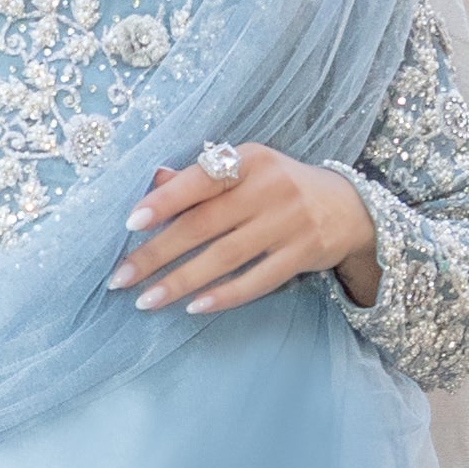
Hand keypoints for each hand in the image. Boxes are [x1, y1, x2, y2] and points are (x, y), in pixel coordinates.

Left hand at [111, 139, 379, 315]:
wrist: (348, 207)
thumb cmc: (281, 187)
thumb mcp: (247, 169)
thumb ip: (200, 177)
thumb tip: (152, 180)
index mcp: (249, 160)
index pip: (200, 180)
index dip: (164, 202)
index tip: (129, 224)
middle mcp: (269, 188)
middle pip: (203, 224)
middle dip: (157, 253)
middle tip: (120, 278)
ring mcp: (288, 223)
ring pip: (225, 257)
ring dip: (181, 281)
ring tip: (145, 300)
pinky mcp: (303, 254)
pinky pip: (257, 280)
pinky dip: (224, 296)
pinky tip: (194, 307)